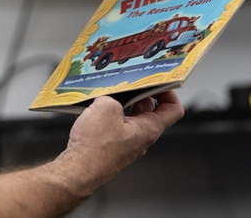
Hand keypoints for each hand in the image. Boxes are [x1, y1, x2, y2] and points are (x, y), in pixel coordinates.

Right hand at [59, 92, 182, 190]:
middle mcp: (140, 138)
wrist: (78, 170)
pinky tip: (91, 108)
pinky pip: (112, 125)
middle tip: (128, 82)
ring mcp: (125, 143)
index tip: (159, 81)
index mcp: (148, 129)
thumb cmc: (95, 148)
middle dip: (137, 93)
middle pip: (148, 110)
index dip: (169, 92)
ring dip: (119, 103)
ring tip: (105, 93)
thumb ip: (112, 95)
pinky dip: (105, 114)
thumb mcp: (106, 106)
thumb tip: (107, 94)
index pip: (172, 110)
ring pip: (127, 117)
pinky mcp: (110, 147)